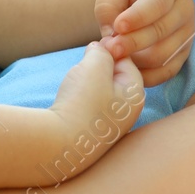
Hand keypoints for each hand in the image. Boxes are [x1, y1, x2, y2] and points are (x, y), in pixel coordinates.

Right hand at [43, 42, 144, 181]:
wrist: (58, 144)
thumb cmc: (81, 102)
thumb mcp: (94, 66)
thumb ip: (102, 51)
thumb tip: (101, 49)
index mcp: (136, 94)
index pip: (126, 60)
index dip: (107, 51)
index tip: (90, 52)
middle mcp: (128, 112)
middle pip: (113, 76)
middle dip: (95, 69)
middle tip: (81, 74)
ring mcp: (110, 126)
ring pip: (98, 91)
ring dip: (85, 85)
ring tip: (74, 91)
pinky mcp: (93, 134)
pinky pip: (88, 107)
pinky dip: (78, 101)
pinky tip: (70, 104)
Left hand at [94, 0, 194, 86]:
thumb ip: (109, 4)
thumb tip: (112, 35)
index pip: (157, 2)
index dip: (138, 17)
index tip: (118, 27)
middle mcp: (183, 8)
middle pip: (161, 31)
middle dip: (132, 43)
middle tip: (108, 49)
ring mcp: (187, 32)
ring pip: (163, 55)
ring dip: (136, 61)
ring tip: (114, 57)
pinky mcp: (183, 53)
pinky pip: (167, 71)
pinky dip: (146, 75)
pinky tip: (127, 69)